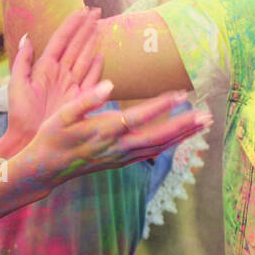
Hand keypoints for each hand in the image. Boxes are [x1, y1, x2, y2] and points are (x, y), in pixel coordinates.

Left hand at [7, 6, 103, 140]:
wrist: (28, 139)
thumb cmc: (20, 114)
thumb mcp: (17, 85)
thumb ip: (22, 61)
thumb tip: (27, 37)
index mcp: (45, 68)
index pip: (61, 41)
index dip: (71, 25)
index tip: (81, 10)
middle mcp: (60, 74)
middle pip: (76, 45)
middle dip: (86, 28)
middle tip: (97, 11)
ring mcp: (72, 85)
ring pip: (84, 58)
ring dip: (92, 42)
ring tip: (100, 26)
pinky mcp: (80, 98)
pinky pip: (91, 78)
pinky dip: (96, 67)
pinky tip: (101, 55)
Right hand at [16, 82, 209, 189]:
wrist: (46, 168)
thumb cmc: (52, 136)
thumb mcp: (62, 114)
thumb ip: (86, 99)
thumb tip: (108, 85)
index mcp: (103, 131)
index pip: (138, 117)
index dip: (161, 106)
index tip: (181, 94)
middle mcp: (117, 147)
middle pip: (158, 137)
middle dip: (185, 126)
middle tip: (208, 116)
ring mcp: (122, 157)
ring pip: (160, 147)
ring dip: (184, 135)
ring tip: (205, 124)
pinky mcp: (123, 161)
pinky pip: (153, 152)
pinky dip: (172, 143)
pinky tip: (184, 135)